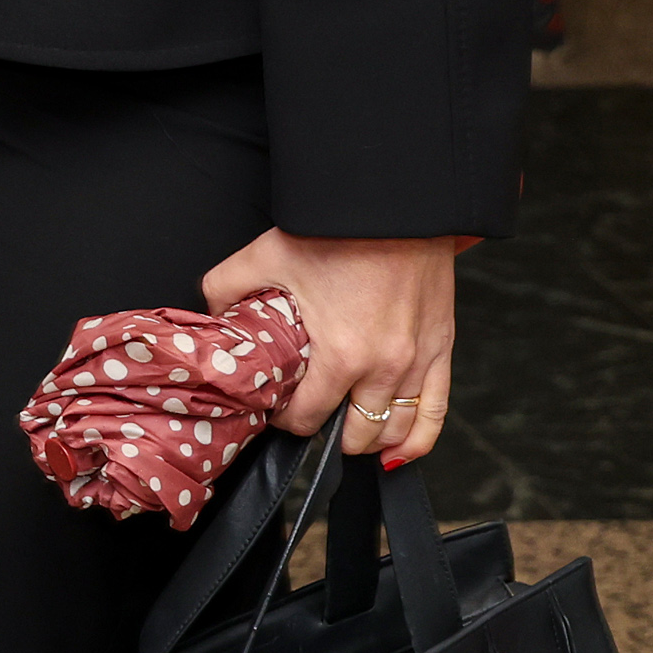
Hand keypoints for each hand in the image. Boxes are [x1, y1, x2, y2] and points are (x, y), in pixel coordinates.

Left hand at [200, 229, 461, 468]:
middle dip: (327, 435)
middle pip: (354, 434)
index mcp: (342, 353)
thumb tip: (210, 309)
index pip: (308, 418)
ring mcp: (418, 362)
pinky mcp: (442, 348)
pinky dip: (419, 438)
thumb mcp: (267, 254)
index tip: (276, 410)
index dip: (285, 420)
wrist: (396, 203)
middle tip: (310, 419)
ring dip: (370, 442)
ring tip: (347, 438)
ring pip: (396, 431)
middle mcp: (384, 367)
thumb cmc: (338, 228)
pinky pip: (436, 412)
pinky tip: (399, 450)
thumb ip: (227, 285)